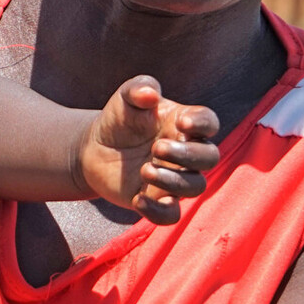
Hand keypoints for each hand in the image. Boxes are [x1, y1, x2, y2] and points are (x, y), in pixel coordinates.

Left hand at [78, 77, 219, 224]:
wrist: (94, 148)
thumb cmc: (118, 119)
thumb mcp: (124, 97)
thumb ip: (138, 87)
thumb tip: (150, 94)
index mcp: (184, 124)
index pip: (209, 122)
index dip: (202, 124)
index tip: (182, 122)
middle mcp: (186, 152)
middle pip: (210, 157)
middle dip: (188, 154)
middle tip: (156, 148)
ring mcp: (175, 178)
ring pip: (195, 186)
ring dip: (173, 181)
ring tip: (145, 170)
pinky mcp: (158, 200)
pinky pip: (171, 215)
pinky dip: (158, 211)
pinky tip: (137, 199)